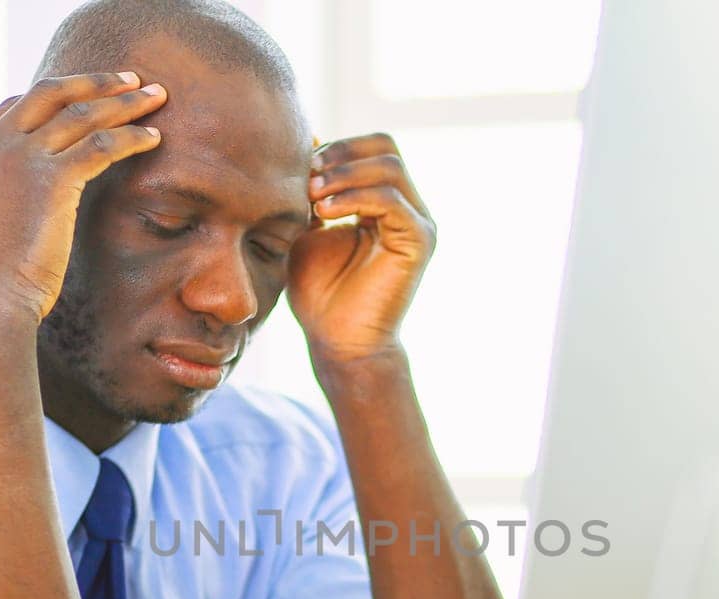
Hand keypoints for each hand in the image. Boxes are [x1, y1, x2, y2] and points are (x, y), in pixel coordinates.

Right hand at [0, 72, 166, 323]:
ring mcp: (14, 157)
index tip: (85, 99)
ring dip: (122, 102)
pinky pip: (100, 145)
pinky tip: (152, 139)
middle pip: (47, 93)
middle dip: (92, 82)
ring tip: (155, 98)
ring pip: (80, 114)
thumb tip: (16, 193)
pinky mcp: (49, 178)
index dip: (53, 100)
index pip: (13, 107)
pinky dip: (130, 137)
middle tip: (128, 80)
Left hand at [287, 134, 435, 368]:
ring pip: (389, 167)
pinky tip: (324, 213)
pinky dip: (354, 198)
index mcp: (385, 200)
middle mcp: (408, 207)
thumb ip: (311, 187)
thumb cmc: (319, 291)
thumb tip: (307, 137)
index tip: (299, 168)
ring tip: (312, 197)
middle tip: (307, 175)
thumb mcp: (306, 226)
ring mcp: (417, 222)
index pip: (371, 147)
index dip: (336, 148)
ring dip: (344, 175)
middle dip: (341, 154)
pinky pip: (391, 199)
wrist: (337, 341)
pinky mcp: (419, 241)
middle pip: (385, 146)